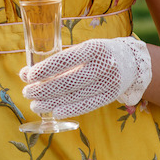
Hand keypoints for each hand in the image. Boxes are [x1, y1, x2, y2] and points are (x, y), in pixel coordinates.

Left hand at [19, 37, 151, 118]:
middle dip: (44, 89)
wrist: (132, 61)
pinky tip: (55, 112)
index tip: (27, 75)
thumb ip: (61, 61)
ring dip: (51, 102)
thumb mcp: (83, 48)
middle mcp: (104, 65)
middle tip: (27, 92)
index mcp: (94, 48)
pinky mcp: (111, 96)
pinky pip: (88, 105)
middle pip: (68, 81)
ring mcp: (109, 82)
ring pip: (75, 96)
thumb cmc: (98, 53)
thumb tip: (28, 73)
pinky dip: (70, 110)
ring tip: (35, 105)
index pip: (65, 59)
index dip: (45, 69)